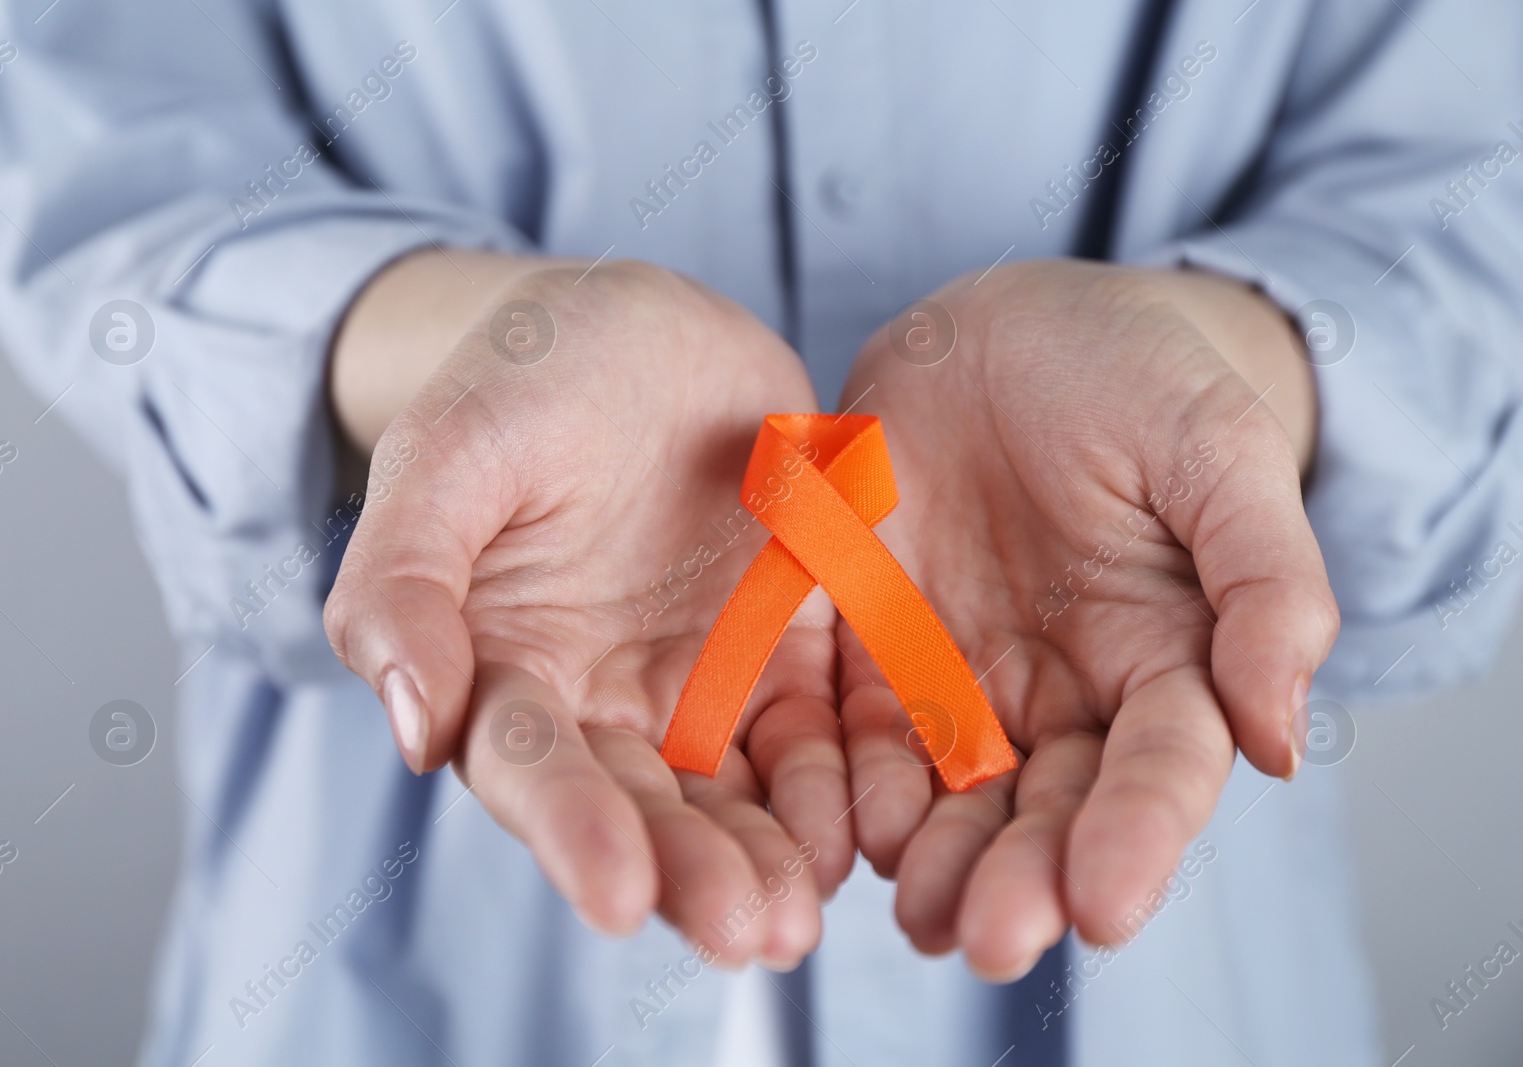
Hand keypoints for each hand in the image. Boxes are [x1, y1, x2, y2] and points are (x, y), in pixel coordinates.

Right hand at [324, 260, 852, 966]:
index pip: (531, 766)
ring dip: (771, 856)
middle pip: (643, 804)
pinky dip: (841, 783)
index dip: (571, 830)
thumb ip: (405, 579)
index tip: (617, 896)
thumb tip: (413, 725)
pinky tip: (870, 828)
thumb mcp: (447, 452)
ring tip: (805, 915)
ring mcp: (700, 679)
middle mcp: (601, 698)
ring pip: (735, 793)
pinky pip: (819, 730)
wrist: (639, 328)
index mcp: (505, 664)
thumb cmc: (522, 380)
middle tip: (749, 932)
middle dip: (690, 871)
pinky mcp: (786, 650)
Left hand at [834, 259, 1337, 977]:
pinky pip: (855, 728)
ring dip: (934, 859)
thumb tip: (1284, 740)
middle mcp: (1062, 689)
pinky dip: (849, 783)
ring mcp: (960, 672)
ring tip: (920, 914)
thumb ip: (1263, 580)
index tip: (1107, 907)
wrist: (1000, 326)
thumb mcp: (1216, 448)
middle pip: (1049, 804)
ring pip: (950, 791)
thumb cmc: (1131, 372)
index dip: (1138, 835)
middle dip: (1024, 875)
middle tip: (992, 937)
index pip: (1159, 764)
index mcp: (1163, 653)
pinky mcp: (868, 644)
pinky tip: (842, 831)